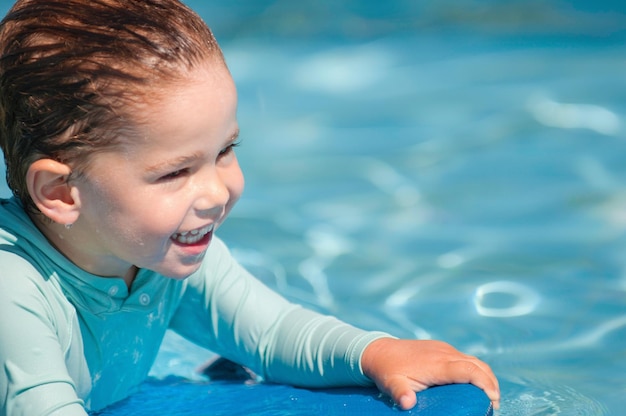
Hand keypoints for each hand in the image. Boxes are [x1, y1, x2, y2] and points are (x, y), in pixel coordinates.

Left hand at [361, 338, 499, 410]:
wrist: (379, 350)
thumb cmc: (387, 370)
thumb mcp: (392, 385)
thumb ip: (401, 394)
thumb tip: (407, 403)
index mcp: (437, 364)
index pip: (469, 370)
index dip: (484, 383)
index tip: (492, 399)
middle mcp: (444, 353)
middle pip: (477, 365)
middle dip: (490, 384)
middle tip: (493, 405)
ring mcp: (444, 349)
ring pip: (473, 360)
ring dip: (485, 376)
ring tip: (489, 397)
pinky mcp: (441, 349)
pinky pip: (465, 358)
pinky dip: (476, 371)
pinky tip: (474, 384)